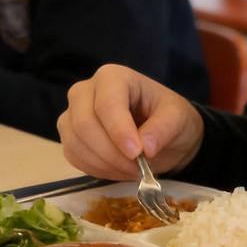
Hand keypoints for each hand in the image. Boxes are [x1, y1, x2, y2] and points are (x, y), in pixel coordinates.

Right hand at [57, 64, 204, 179]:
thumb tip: (146, 147)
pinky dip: (97, 170)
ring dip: (105, 164)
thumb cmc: (169, 117)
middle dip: (111, 152)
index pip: (107, 104)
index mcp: (114, 77)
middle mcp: (86, 91)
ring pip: (76, 144)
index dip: (119, 131)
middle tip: (138, 166)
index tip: (137, 153)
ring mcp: (73, 115)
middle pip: (84, 124)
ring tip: (133, 168)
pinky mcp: (69, 139)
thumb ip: (163, 129)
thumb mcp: (177, 118)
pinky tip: (119, 169)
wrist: (161, 134)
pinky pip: (74, 158)